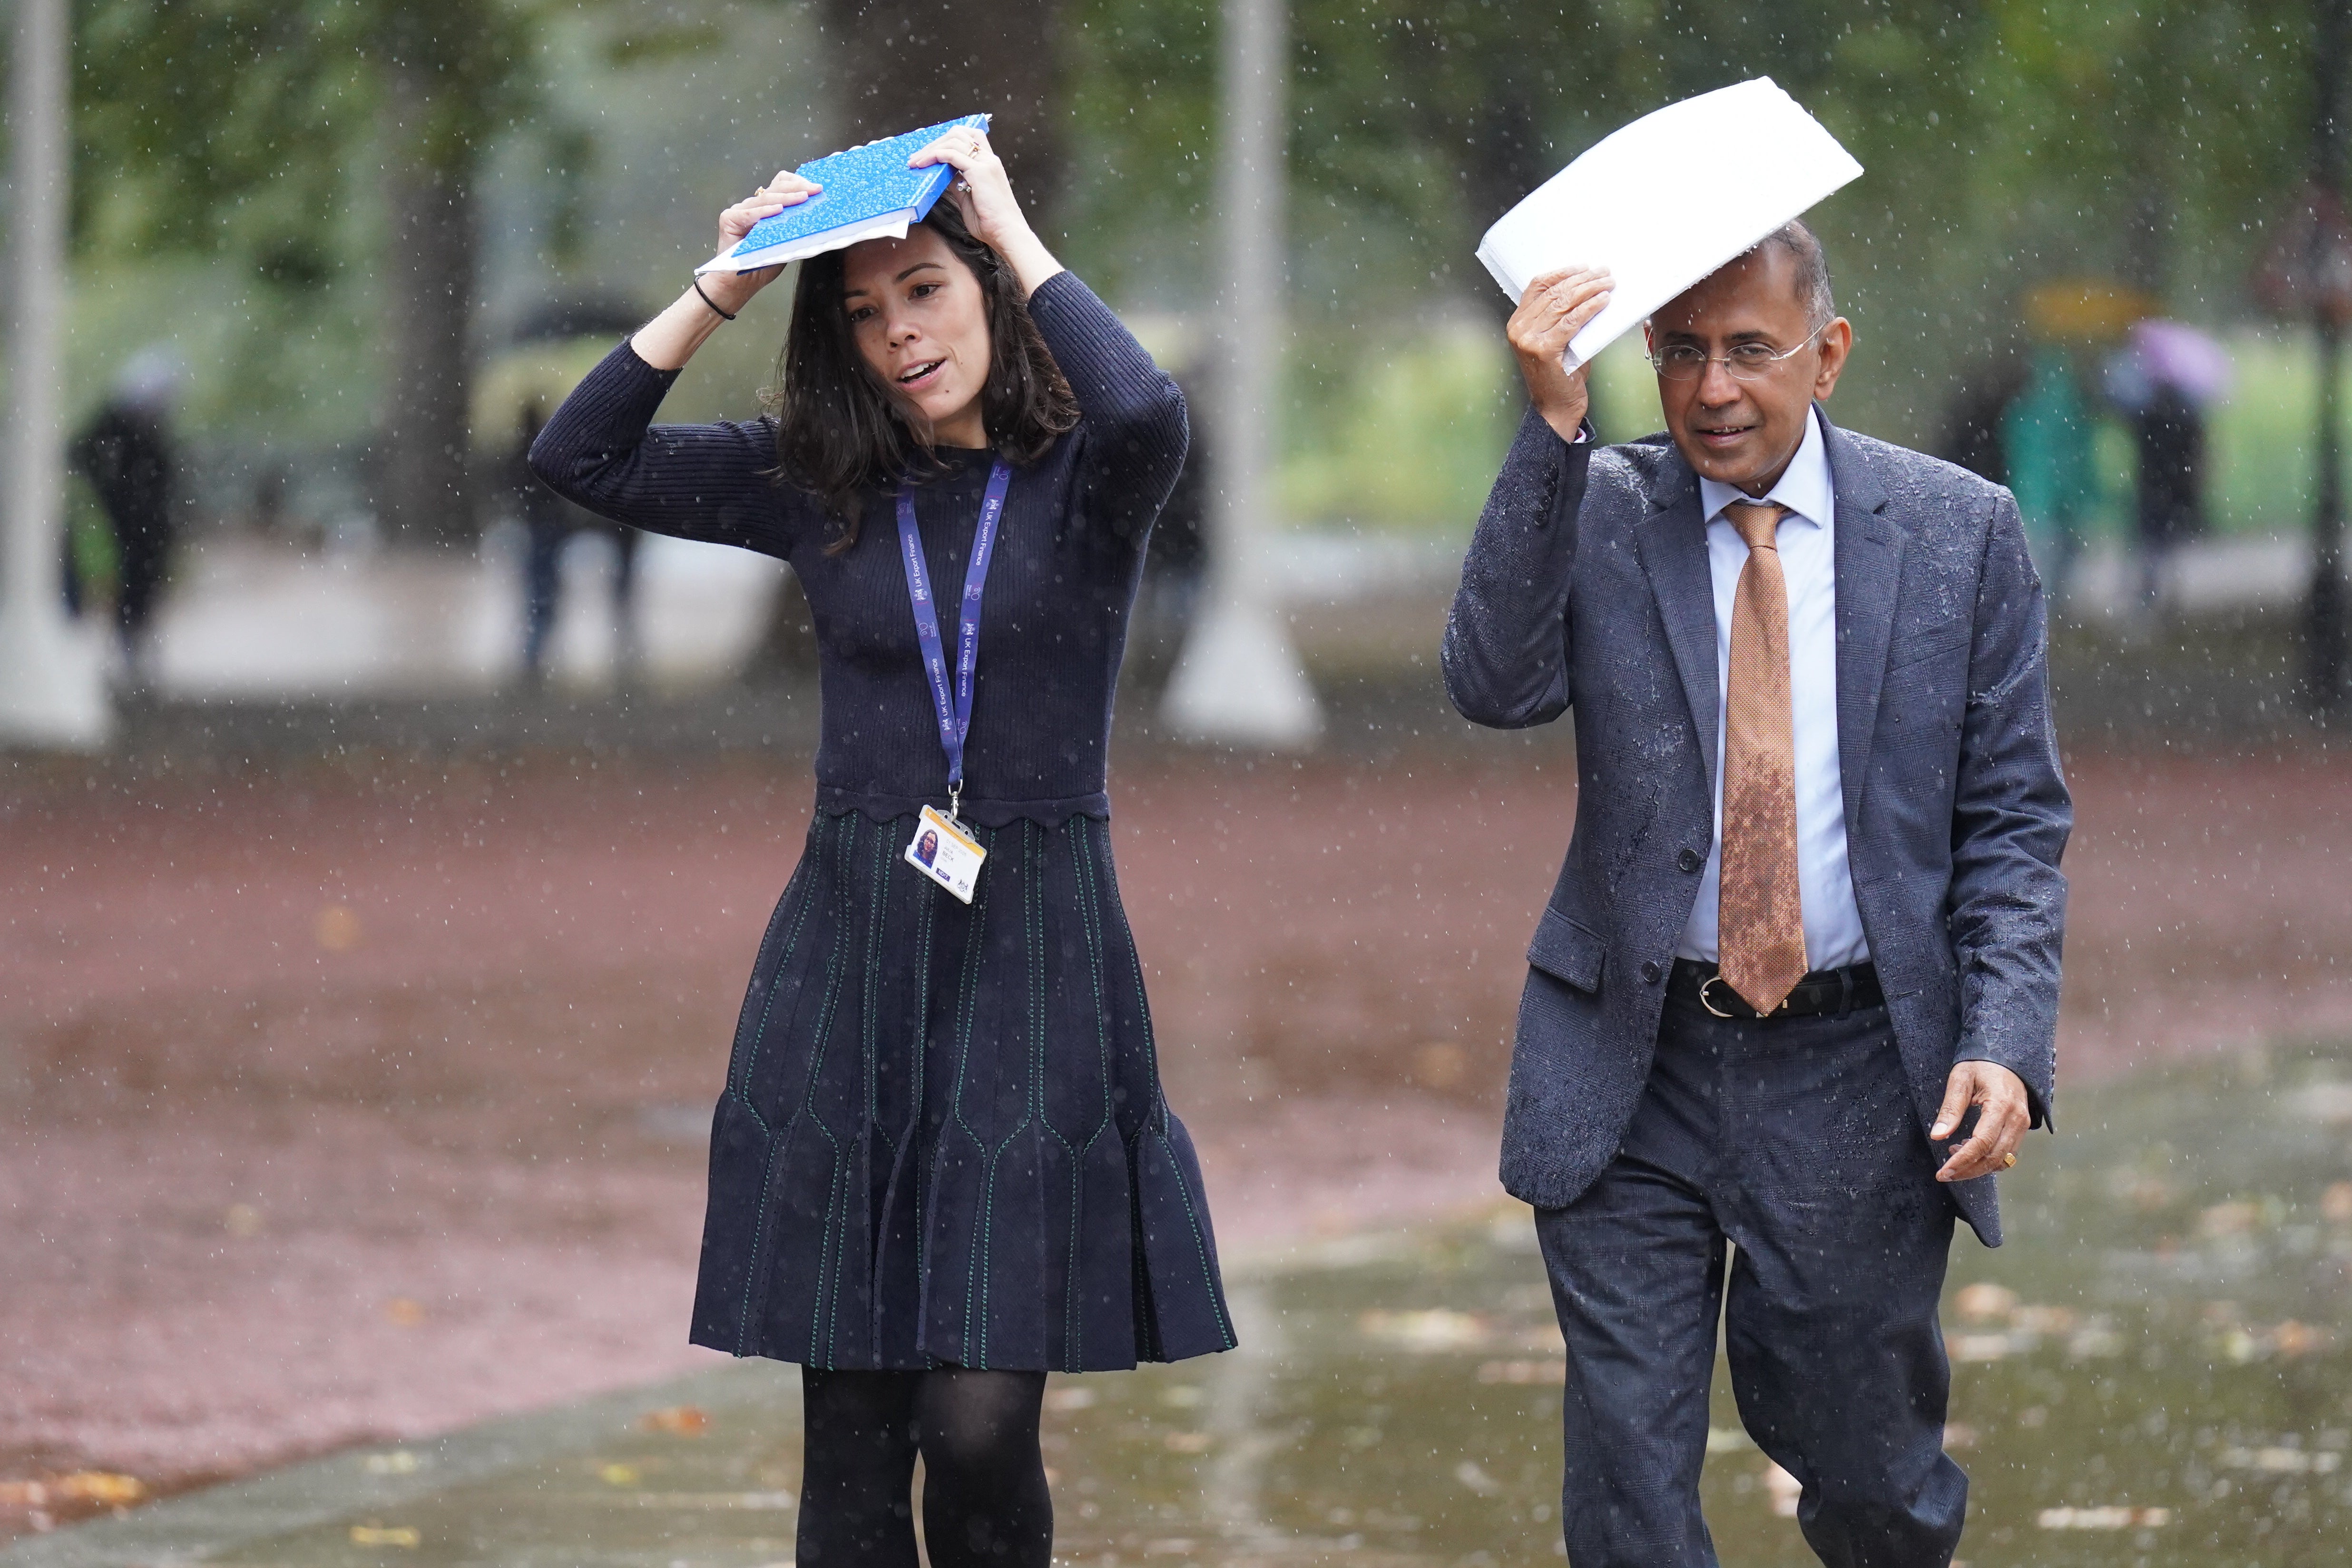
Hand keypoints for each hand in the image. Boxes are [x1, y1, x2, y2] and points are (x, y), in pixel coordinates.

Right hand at [703, 169, 822, 312]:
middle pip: (776, 187)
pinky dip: (765, 212)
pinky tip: (778, 210)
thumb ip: (795, 227)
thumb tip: (819, 217)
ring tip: (803, 198)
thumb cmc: (762, 264)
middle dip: (798, 187)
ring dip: (786, 198)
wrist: (741, 284)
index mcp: (767, 207)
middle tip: (816, 190)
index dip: (799, 183)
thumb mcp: (786, 243)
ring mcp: (740, 210)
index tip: (818, 188)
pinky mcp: (729, 219)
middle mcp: (753, 205)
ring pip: (765, 198)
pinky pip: (750, 213)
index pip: (782, 184)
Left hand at [911, 127, 1030, 255]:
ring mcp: (985, 163)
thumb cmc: (991, 223)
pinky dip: (935, 156)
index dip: (948, 140)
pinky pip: (951, 155)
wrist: (1007, 233)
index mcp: (989, 164)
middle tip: (917, 156)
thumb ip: (957, 184)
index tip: (931, 151)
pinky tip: (924, 163)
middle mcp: (989, 159)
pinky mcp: (979, 171)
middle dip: (935, 142)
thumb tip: (943, 176)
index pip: (969, 137)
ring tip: (916, 161)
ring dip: (931, 149)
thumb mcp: (969, 199)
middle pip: (958, 134)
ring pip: (953, 141)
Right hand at [1508, 266, 1611, 443]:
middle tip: (1604, 273)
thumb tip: (1589, 292)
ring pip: (1563, 303)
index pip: (1537, 286)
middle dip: (1583, 279)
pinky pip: (1571, 321)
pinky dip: (1590, 308)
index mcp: (1518, 323)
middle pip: (1553, 292)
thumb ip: (1563, 318)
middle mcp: (1519, 329)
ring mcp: (1529, 339)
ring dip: (1590, 289)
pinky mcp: (1544, 350)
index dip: (1562, 273)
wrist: (1555, 409)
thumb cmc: (1560, 376)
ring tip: (1608, 283)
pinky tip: (1603, 301)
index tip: (1584, 267)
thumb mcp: (1557, 341)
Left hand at [1931, 1060, 2030, 1181]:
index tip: (1943, 1172)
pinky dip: (1988, 1160)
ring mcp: (2023, 1125)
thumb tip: (1937, 1136)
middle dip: (1968, 1171)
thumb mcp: (1960, 1079)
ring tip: (1952, 1156)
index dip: (1962, 1161)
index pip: (1982, 1143)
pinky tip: (1967, 1150)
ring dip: (1977, 1167)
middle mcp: (2017, 1119)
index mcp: (2001, 1105)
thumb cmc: (1980, 1065)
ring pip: (2002, 1160)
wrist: (2006, 1058)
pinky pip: (2007, 1154)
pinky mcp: (2022, 1129)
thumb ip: (1950, 1108)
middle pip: (1994, 1157)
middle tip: (1944, 1174)